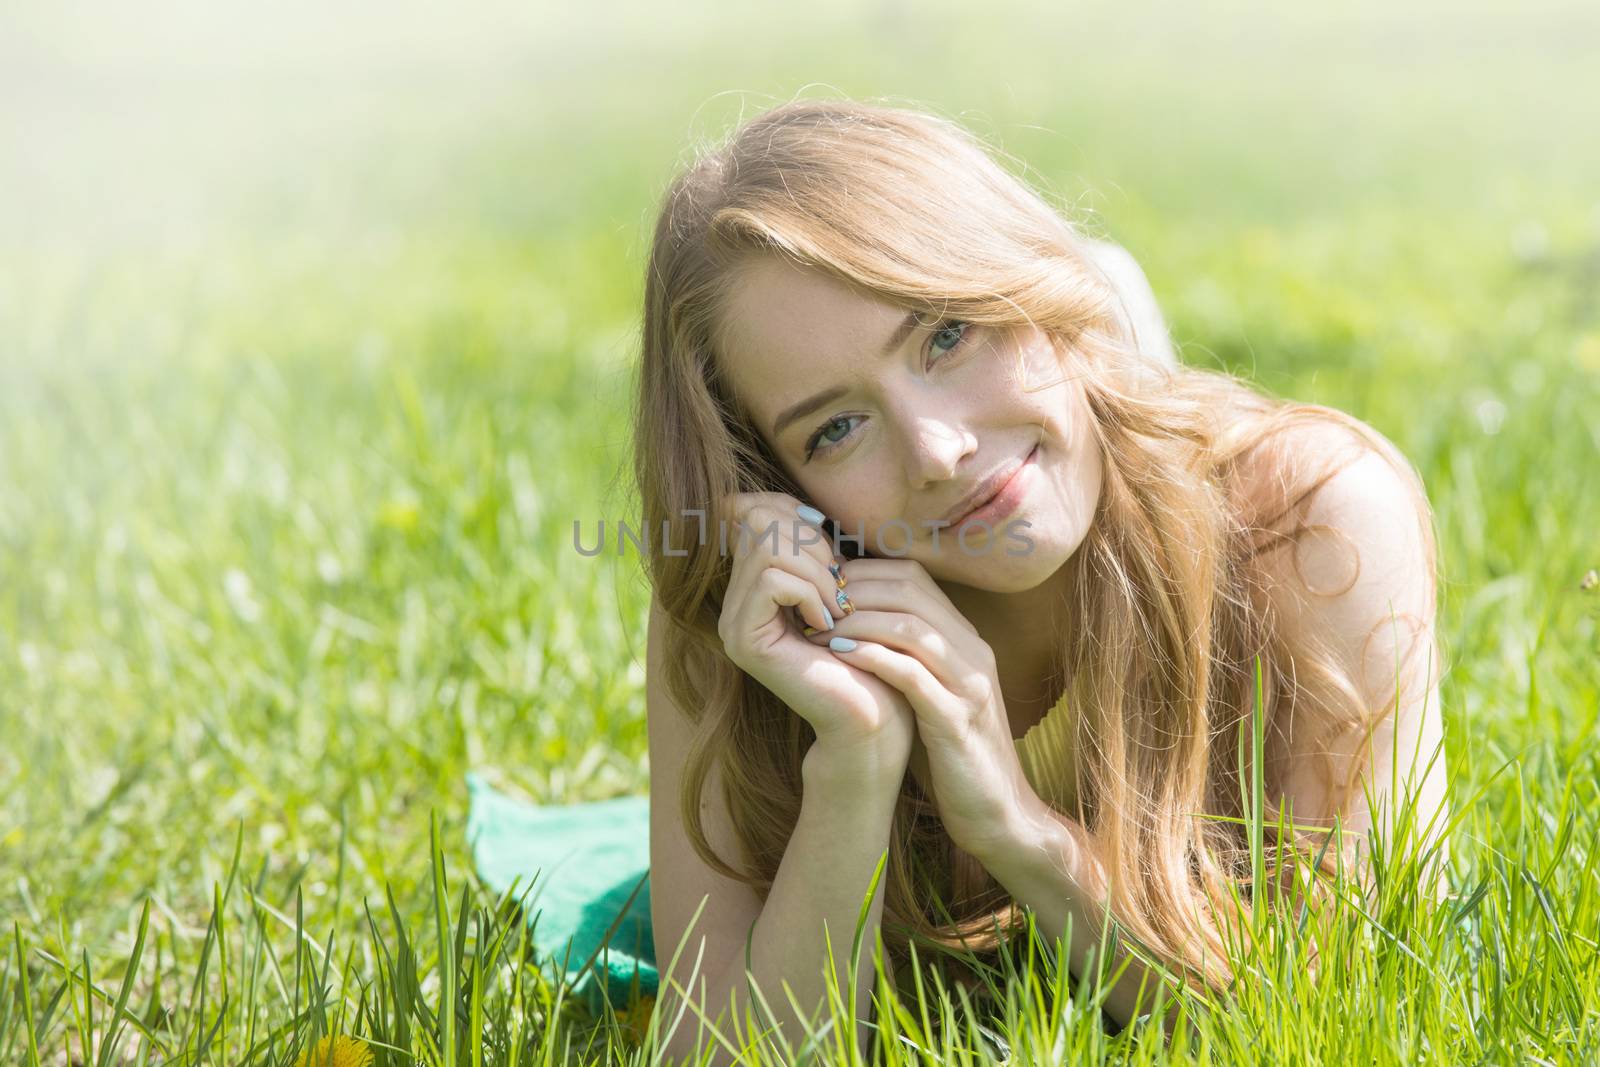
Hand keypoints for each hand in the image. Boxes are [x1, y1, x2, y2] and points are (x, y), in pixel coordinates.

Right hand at [713, 492, 915, 783]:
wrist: (875, 715)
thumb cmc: (869, 649)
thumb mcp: (842, 584)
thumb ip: (815, 547)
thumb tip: (800, 507)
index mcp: (753, 582)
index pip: (753, 509)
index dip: (794, 512)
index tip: (834, 550)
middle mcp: (734, 601)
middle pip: (758, 519)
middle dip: (812, 542)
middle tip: (839, 585)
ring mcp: (733, 622)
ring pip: (767, 548)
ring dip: (817, 571)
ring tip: (838, 608)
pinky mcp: (743, 641)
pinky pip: (771, 580)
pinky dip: (810, 592)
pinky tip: (828, 624)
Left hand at [801, 557, 1043, 861]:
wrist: (998, 814)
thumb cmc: (951, 755)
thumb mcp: (931, 695)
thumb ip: (903, 659)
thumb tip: (848, 628)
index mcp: (966, 642)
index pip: (914, 579)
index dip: (864, 574)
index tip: (820, 585)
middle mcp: (973, 654)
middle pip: (911, 592)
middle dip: (855, 589)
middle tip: (810, 599)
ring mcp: (970, 685)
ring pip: (912, 626)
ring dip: (858, 620)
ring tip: (816, 626)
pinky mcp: (958, 721)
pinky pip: (912, 675)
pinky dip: (873, 658)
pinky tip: (838, 655)